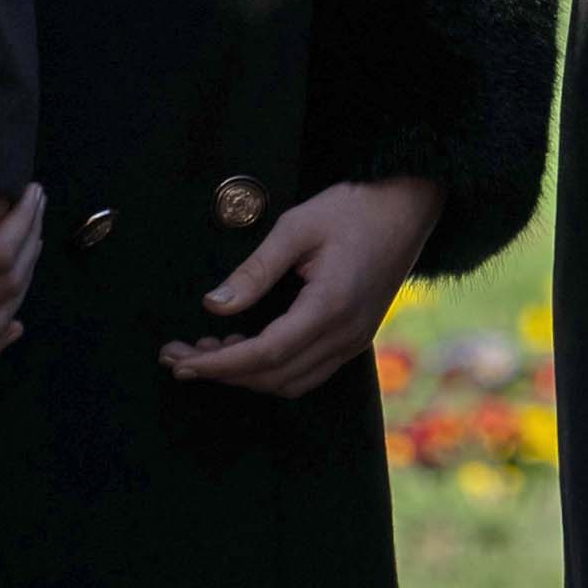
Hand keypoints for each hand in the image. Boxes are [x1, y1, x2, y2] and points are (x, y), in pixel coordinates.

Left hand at [161, 177, 443, 398]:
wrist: (409, 205)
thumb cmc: (354, 207)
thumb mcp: (298, 226)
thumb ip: (255, 269)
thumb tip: (213, 305)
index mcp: (331, 306)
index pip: (266, 354)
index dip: (220, 364)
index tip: (180, 362)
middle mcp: (346, 335)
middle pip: (274, 376)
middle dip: (222, 373)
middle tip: (177, 356)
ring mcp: (355, 341)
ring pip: (291, 382)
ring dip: (246, 376)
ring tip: (205, 351)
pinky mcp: (356, 338)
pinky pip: (308, 372)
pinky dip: (271, 369)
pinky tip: (244, 346)